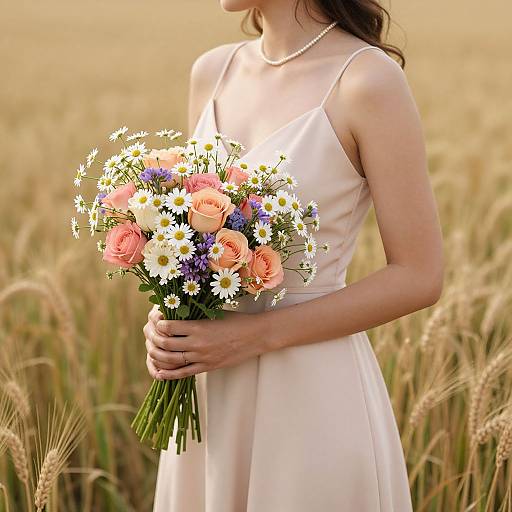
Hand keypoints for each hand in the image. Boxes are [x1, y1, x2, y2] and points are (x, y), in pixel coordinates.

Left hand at [143, 305, 269, 379]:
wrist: (255, 335)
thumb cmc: (236, 320)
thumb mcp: (213, 313)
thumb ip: (194, 316)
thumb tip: (174, 313)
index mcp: (198, 326)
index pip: (168, 326)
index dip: (156, 322)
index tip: (154, 318)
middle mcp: (197, 343)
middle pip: (165, 344)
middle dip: (152, 338)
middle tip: (149, 333)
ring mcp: (202, 357)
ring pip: (170, 360)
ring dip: (156, 355)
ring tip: (151, 349)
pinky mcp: (207, 367)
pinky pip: (183, 374)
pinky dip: (168, 374)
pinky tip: (159, 372)